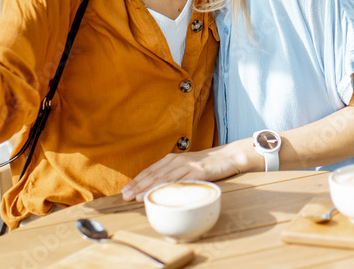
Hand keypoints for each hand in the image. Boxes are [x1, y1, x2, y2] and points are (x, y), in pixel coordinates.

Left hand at [121, 140, 254, 201]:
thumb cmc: (208, 164)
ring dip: (149, 188)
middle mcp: (177, 160)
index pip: (150, 170)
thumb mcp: (187, 167)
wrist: (229, 156)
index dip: (136, 180)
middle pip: (153, 174)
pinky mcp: (198, 171)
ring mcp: (187, 165)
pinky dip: (169, 188)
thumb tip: (158, 188)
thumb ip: (174, 174)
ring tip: (136, 197)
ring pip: (164, 178)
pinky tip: (162, 194)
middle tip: (124, 196)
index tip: (125, 190)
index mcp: (172, 159)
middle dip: (137, 185)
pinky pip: (181, 182)